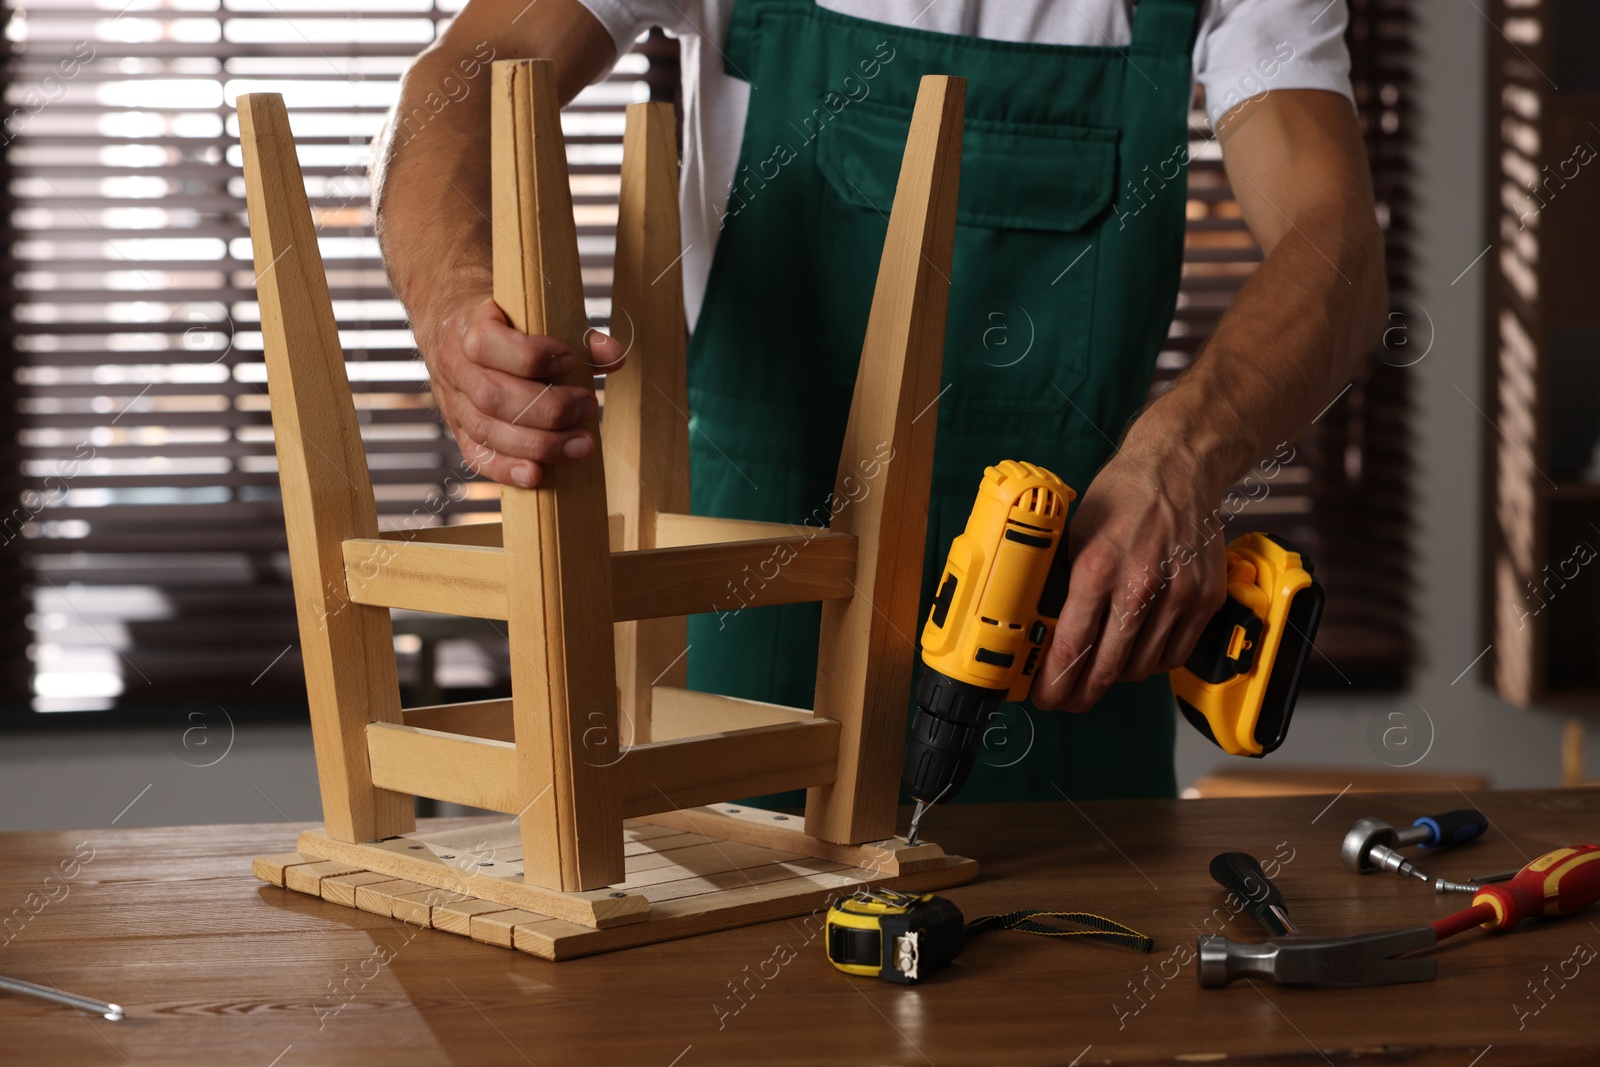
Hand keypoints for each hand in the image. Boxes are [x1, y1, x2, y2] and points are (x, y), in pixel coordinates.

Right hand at [419, 293, 624, 486]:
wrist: (453, 330)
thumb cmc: (506, 324)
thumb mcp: (535, 315)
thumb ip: (578, 336)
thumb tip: (614, 355)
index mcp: (468, 327)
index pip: (488, 344)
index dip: (532, 356)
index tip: (571, 361)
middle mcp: (455, 367)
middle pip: (492, 395)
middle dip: (548, 408)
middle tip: (588, 407)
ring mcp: (454, 403)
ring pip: (487, 430)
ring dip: (539, 444)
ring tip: (581, 444)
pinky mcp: (460, 432)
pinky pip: (477, 456)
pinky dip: (507, 469)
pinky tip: (537, 475)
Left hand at [1030, 451, 1227, 711]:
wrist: (1178, 468)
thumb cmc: (1122, 497)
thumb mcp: (1074, 534)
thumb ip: (1061, 584)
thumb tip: (1040, 630)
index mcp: (1098, 568)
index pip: (1073, 645)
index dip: (1055, 681)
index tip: (1045, 696)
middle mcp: (1141, 585)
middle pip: (1108, 667)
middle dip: (1082, 693)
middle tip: (1069, 700)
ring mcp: (1179, 595)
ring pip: (1142, 667)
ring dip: (1117, 677)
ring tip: (1100, 672)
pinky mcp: (1206, 599)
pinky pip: (1175, 654)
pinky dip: (1153, 663)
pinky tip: (1136, 654)